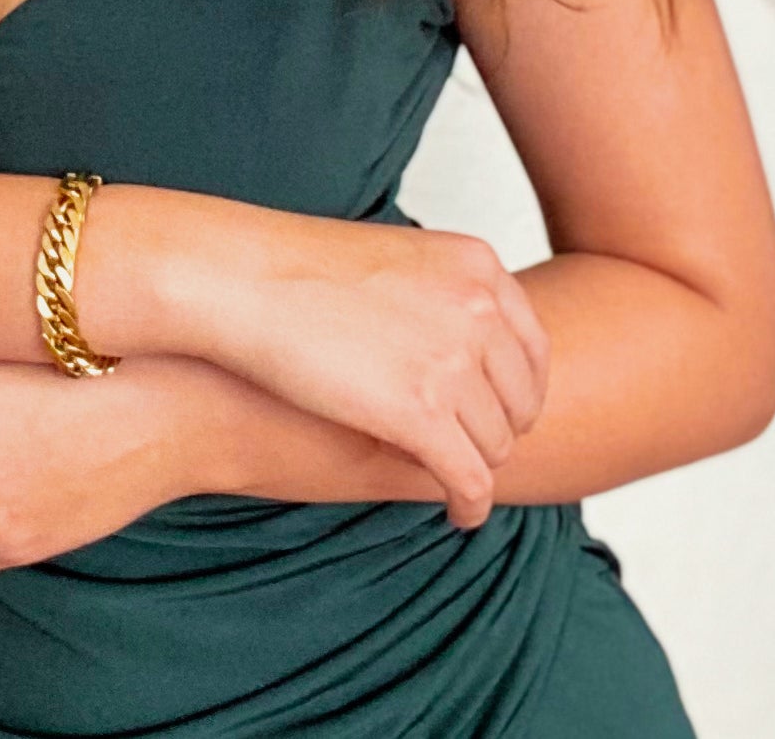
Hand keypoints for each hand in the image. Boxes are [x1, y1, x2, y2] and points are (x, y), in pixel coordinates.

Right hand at [165, 211, 551, 528]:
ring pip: (496, 446)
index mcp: (478, 266)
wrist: (242, 278)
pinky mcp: (422, 412)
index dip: (515, 393)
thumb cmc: (295, 269)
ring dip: (475, 467)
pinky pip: (470, 479)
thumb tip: (468, 345)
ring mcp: (454, 361)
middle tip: (468, 452)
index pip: (532, 350)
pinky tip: (457, 512)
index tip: (495, 415)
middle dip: (496, 433)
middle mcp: (480, 309)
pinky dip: (469, 503)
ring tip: (453, 481)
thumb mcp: (395, 260)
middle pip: (519, 402)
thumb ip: (442, 296)